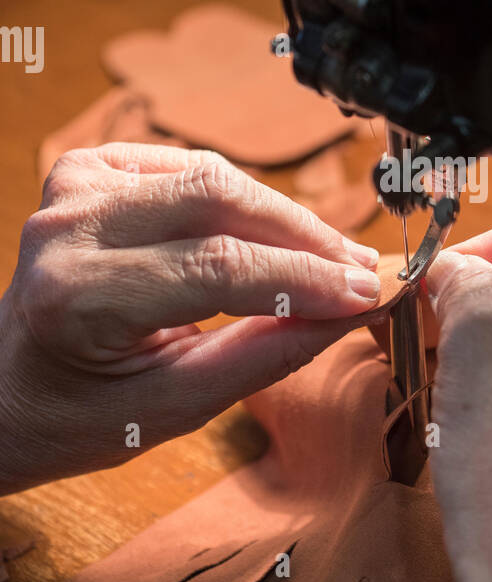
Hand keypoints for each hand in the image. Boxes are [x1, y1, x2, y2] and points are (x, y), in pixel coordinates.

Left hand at [0, 143, 381, 491]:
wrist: (9, 390)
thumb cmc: (81, 413)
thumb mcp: (176, 407)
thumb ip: (266, 355)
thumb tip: (348, 312)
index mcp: (79, 296)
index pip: (218, 268)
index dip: (304, 278)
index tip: (366, 293)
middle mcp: (68, 228)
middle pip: (219, 199)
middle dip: (304, 236)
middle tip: (360, 271)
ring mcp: (73, 188)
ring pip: (212, 176)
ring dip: (281, 218)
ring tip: (330, 260)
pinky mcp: (87, 169)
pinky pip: (189, 168)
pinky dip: (240, 201)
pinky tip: (268, 238)